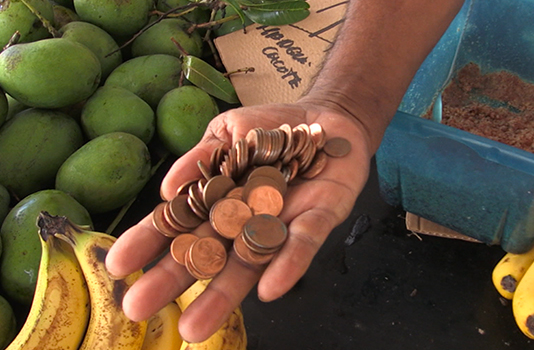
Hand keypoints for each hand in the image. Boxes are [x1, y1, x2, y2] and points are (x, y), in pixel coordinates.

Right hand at [105, 101, 373, 342]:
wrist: (329, 116)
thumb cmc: (272, 126)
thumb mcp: (229, 131)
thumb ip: (202, 156)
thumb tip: (166, 188)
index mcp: (221, 199)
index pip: (181, 222)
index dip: (149, 242)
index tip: (116, 265)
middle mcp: (246, 219)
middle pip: (208, 252)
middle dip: (174, 279)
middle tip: (137, 309)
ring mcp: (282, 222)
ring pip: (251, 261)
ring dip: (224, 294)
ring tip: (194, 328)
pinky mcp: (320, 217)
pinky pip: (304, 243)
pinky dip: (288, 264)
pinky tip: (268, 290)